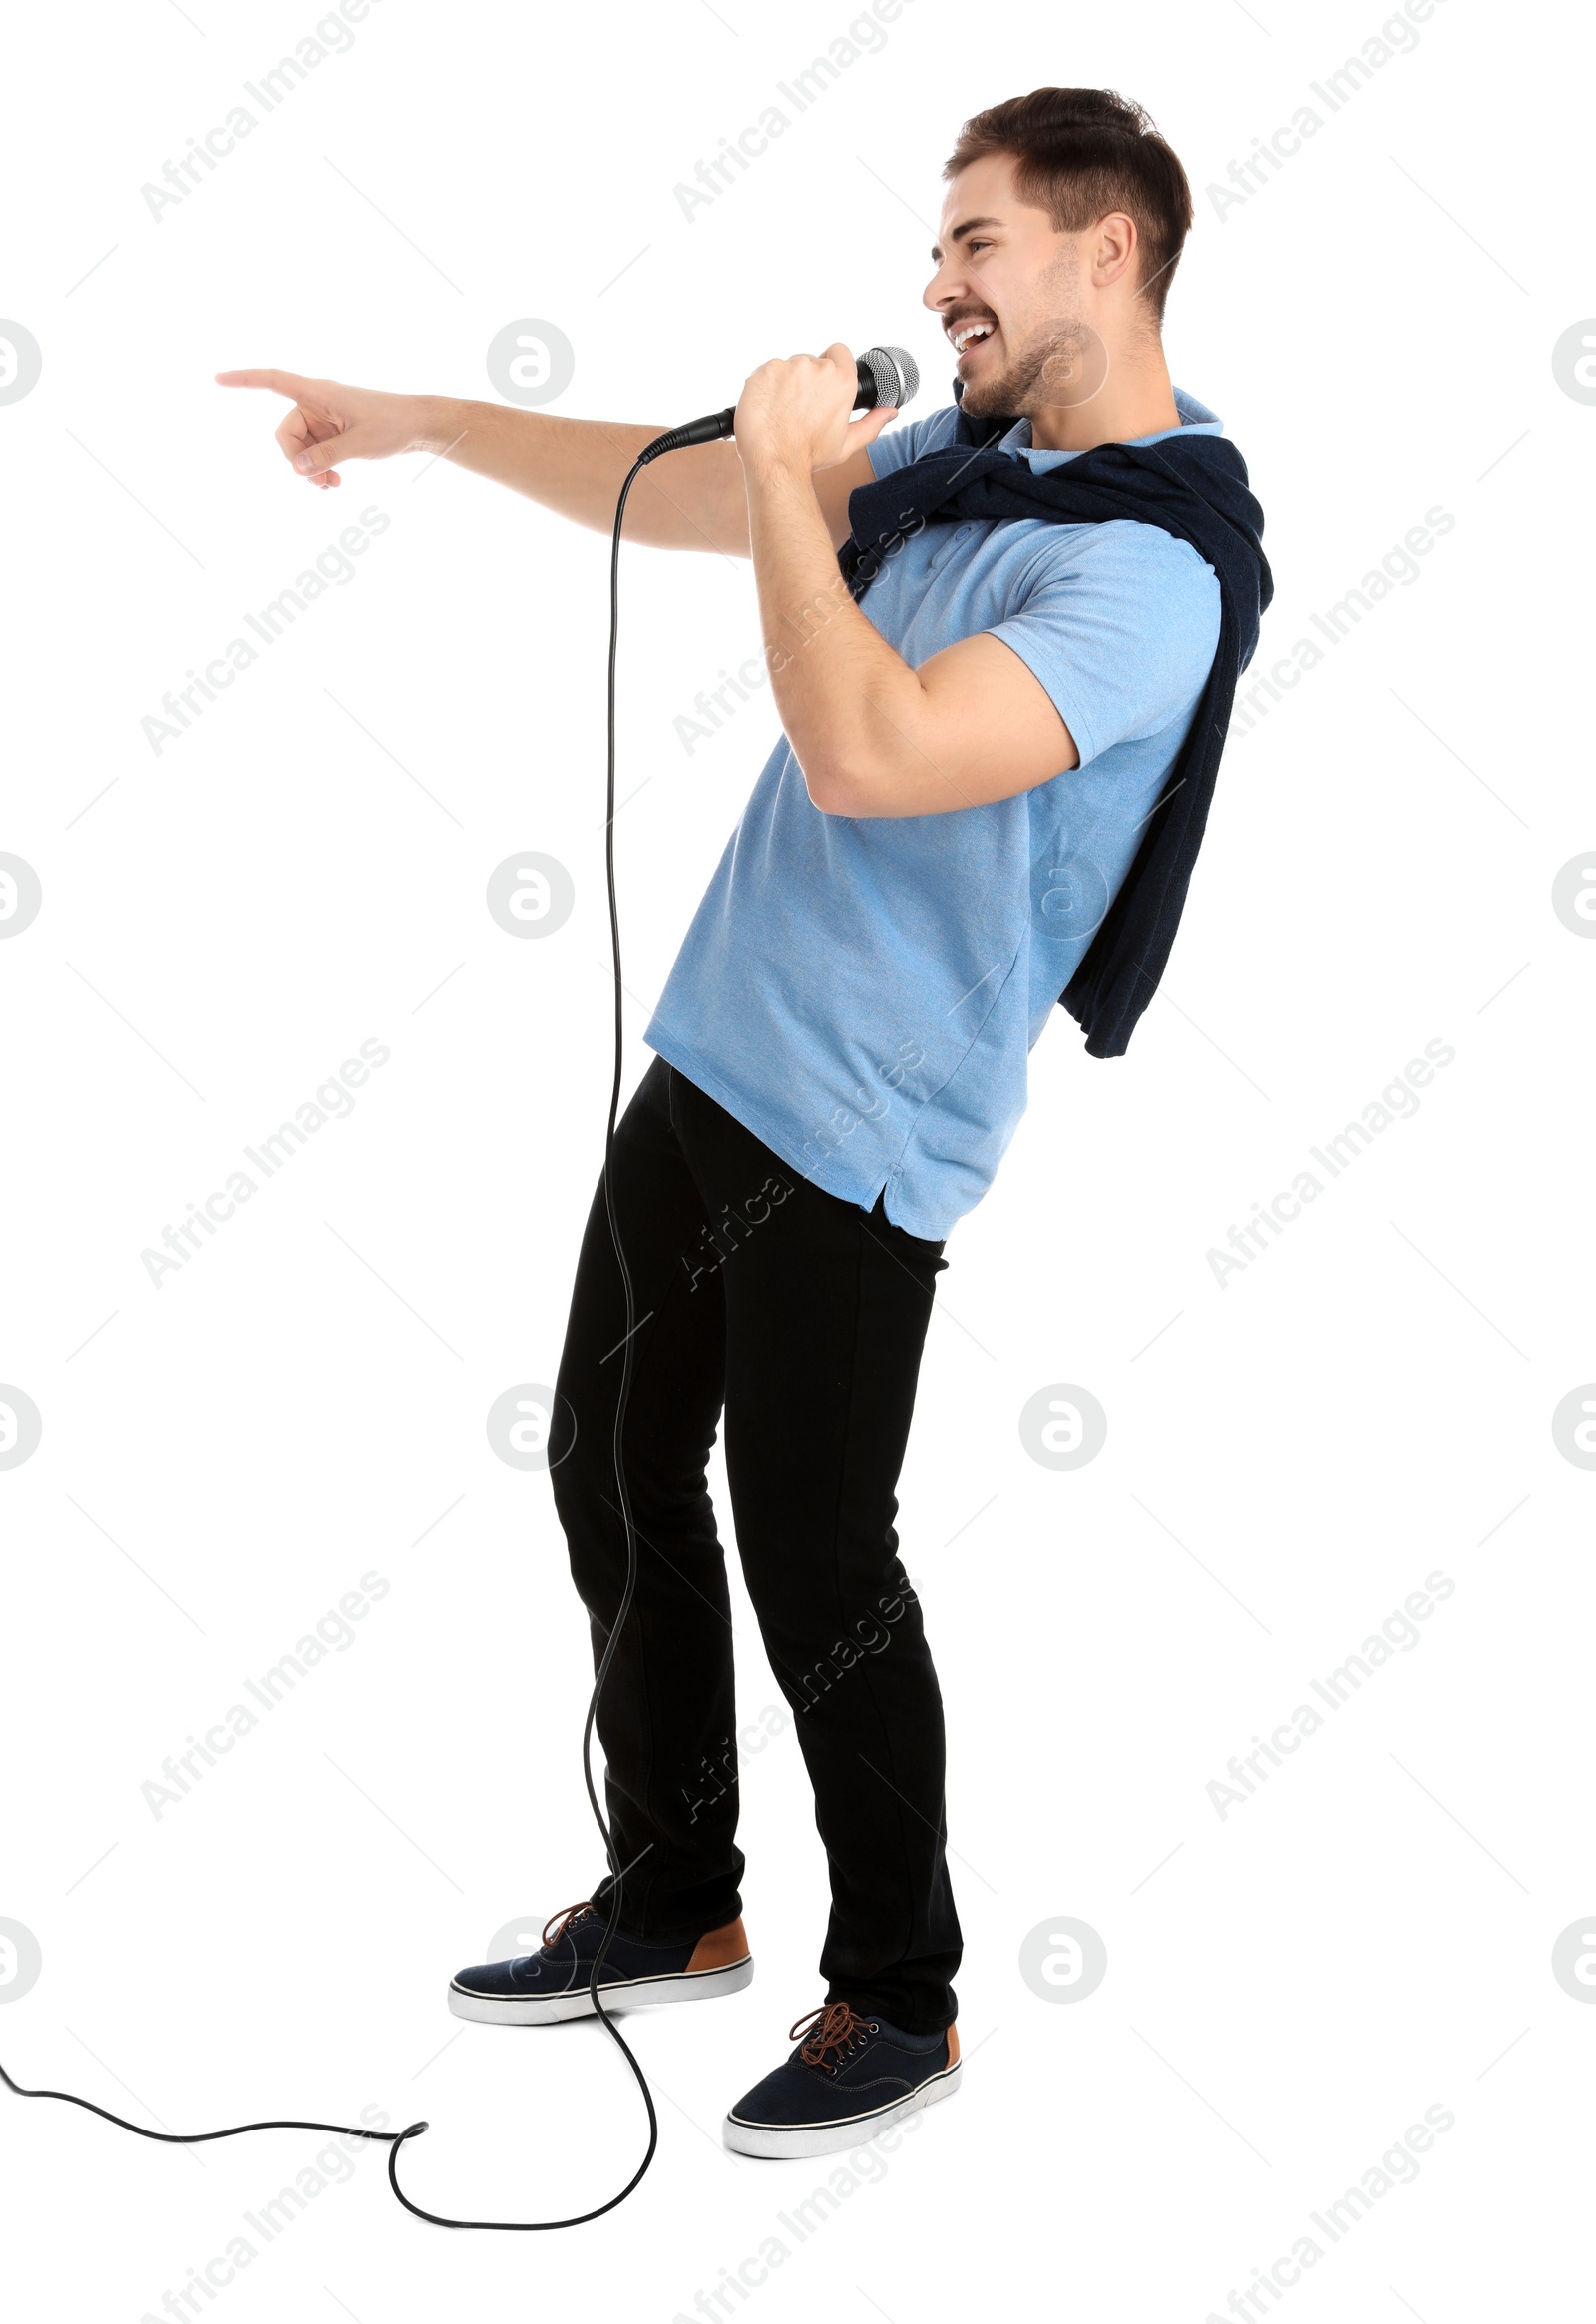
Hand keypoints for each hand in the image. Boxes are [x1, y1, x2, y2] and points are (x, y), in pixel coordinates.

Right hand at [214, 369, 442, 488]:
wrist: (418, 426)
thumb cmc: (393, 425)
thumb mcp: (360, 444)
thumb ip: (327, 456)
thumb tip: (298, 468)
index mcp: (319, 393)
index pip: (274, 381)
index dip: (245, 380)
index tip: (219, 380)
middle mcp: (316, 402)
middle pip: (286, 433)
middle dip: (297, 460)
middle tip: (318, 483)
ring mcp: (324, 419)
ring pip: (300, 448)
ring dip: (310, 470)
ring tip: (330, 487)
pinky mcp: (333, 432)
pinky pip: (314, 453)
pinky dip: (319, 469)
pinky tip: (333, 484)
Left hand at [733, 343, 897, 481]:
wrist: (774, 462)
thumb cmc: (810, 455)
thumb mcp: (847, 443)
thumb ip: (872, 424)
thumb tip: (891, 412)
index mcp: (842, 381)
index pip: (840, 352)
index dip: (832, 365)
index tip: (824, 383)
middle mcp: (817, 367)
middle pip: (812, 361)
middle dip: (808, 380)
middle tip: (801, 409)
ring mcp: (788, 366)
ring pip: (789, 367)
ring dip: (787, 383)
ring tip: (784, 412)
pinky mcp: (765, 370)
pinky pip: (768, 372)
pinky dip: (768, 387)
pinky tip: (769, 408)